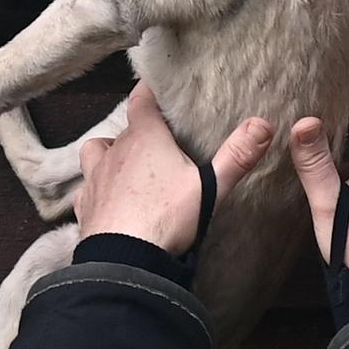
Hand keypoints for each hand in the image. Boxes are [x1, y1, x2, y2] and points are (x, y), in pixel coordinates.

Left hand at [76, 80, 279, 258]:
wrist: (124, 261)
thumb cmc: (167, 218)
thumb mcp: (210, 187)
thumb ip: (236, 156)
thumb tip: (263, 124)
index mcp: (145, 139)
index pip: (142, 102)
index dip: (148, 92)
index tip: (154, 87)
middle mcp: (114, 152)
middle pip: (123, 130)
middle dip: (136, 130)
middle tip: (155, 140)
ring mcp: (94, 179)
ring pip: (95, 152)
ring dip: (107, 154)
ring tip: (124, 165)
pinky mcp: (84, 206)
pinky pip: (86, 188)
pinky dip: (95, 188)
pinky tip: (106, 199)